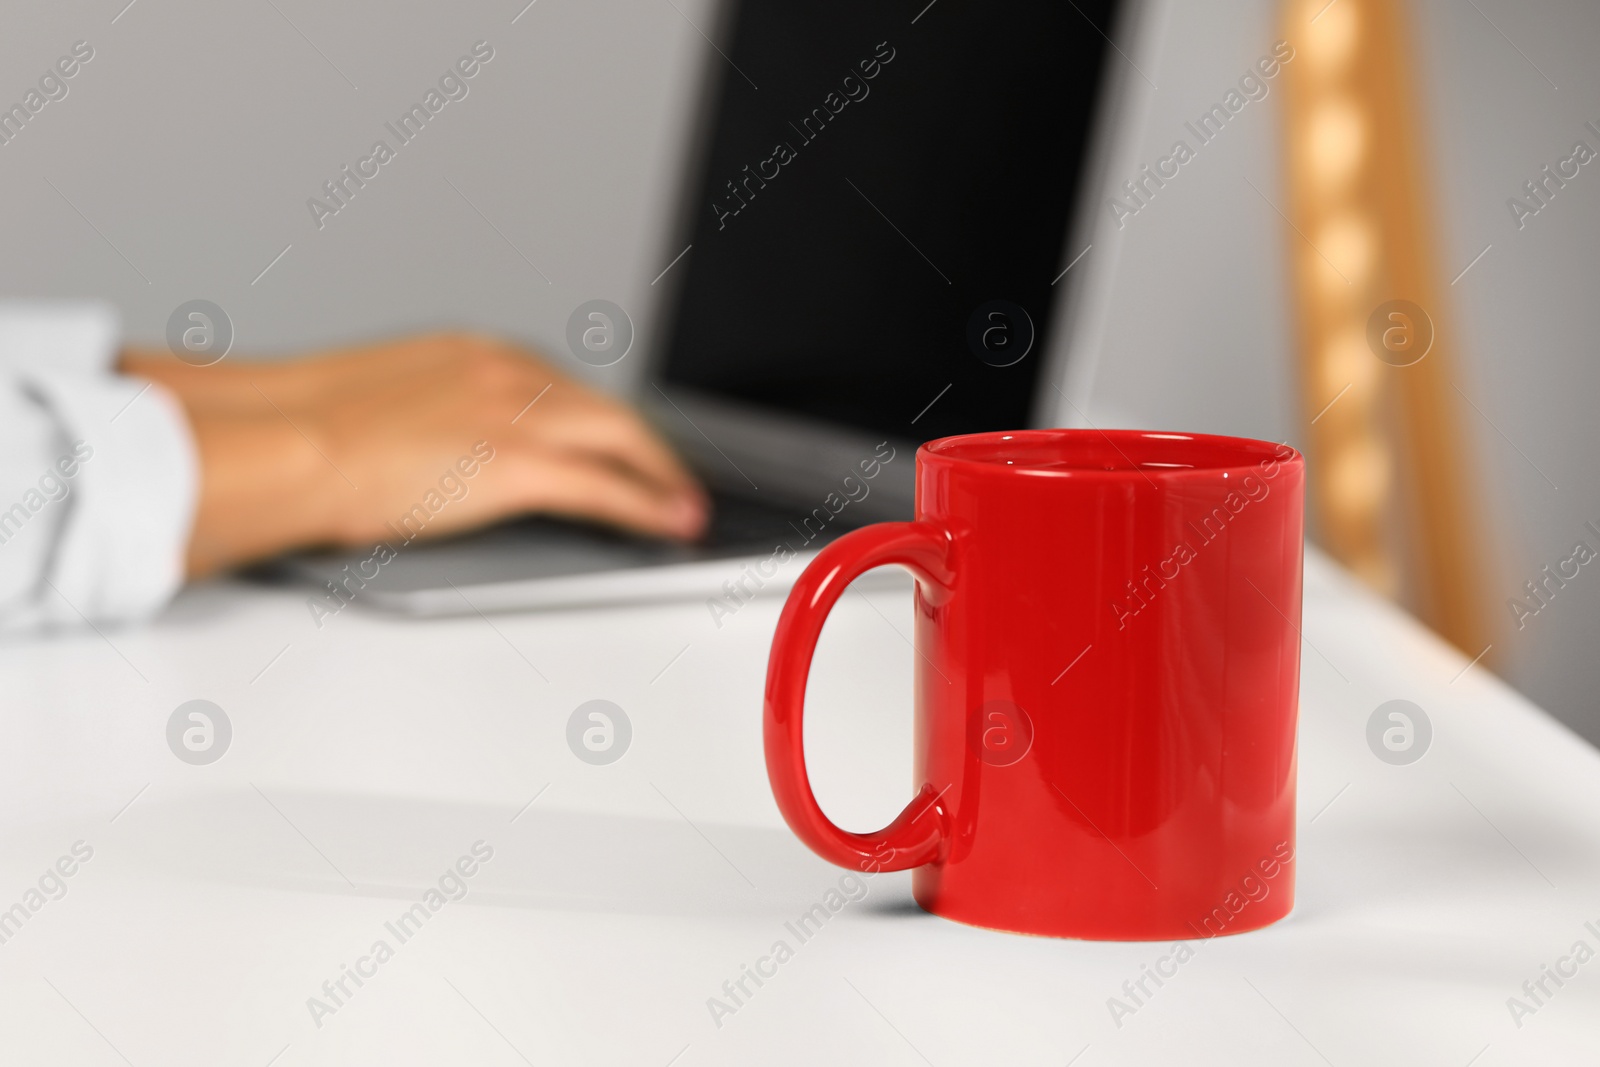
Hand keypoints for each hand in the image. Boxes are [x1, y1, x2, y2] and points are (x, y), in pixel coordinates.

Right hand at [120, 334, 707, 576]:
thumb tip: (426, 448)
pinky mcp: (521, 463)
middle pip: (608, 408)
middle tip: (673, 476)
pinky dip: (649, 505)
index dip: (603, 420)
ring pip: (622, 441)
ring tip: (683, 505)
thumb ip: (425, 418)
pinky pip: (607, 487)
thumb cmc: (306, 431)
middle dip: (650, 447)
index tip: (620, 440)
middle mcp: (508, 372)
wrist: (285, 442)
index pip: (565, 386)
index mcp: (474, 354)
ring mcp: (519, 415)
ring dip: (661, 476)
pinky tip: (670, 522)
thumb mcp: (382, 405)